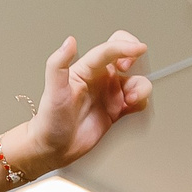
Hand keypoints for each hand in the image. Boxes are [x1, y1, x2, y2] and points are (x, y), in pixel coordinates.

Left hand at [22, 31, 151, 169]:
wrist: (52, 149)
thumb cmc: (49, 121)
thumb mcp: (52, 92)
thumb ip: (58, 65)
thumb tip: (68, 42)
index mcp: (86, 69)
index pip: (108, 50)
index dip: (125, 47)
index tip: (138, 49)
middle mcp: (100, 78)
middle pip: (126, 56)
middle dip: (134, 59)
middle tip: (129, 71)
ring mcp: (109, 93)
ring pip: (136, 80)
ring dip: (141, 86)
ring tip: (131, 100)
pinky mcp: (117, 109)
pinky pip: (138, 100)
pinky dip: (142, 101)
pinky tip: (132, 107)